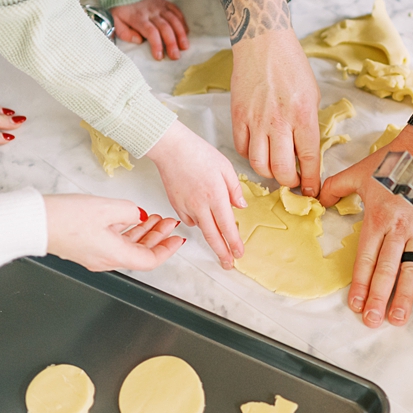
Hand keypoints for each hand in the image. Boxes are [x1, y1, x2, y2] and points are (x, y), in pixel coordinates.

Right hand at [43, 194, 183, 271]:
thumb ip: (131, 212)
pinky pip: (114, 242)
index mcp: (116, 255)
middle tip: (168, 222)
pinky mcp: (86, 247)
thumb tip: (139, 215)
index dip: (167, 250)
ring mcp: (95, 255)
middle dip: (158, 237)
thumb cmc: (66, 218)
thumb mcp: (107, 208)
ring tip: (153, 217)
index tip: (177, 238)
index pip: (151, 260)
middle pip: (141, 253)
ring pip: (128, 247)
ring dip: (143, 233)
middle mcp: (106, 260)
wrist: (35, 223)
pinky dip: (127, 231)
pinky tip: (131, 218)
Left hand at [111, 0, 189, 59]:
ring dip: (181, 34)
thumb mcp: (115, 20)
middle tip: (176, 56)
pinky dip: (183, 22)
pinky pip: (177, 11)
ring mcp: (160, 6)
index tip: (160, 56)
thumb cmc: (120, 7)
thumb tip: (139, 40)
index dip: (157, 45)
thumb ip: (125, 33)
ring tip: (185, 46)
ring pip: (174, 20)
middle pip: (165, 28)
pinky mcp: (165, 2)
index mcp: (138, 18)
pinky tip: (186, 32)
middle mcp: (151, 12)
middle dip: (172, 43)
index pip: (151, 32)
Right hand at [145, 120, 247, 268]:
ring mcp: (186, 206)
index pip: (227, 226)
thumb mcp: (225, 167)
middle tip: (227, 264)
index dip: (234, 243)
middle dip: (221, 253)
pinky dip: (197, 221)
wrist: (171, 148)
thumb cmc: (198, 153)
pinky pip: (188, 220)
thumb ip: (235, 189)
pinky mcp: (175, 205)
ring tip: (219, 244)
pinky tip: (202, 216)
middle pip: (212, 236)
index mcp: (215, 195)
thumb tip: (241, 206)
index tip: (239, 254)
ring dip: (211, 237)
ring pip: (201, 229)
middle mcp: (200, 205)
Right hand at [231, 30, 321, 195]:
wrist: (263, 43)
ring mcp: (255, 121)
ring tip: (276, 169)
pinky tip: (259, 151)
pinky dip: (250, 157)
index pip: (309, 160)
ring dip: (269, 173)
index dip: (311, 181)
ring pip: (259, 165)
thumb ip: (309, 126)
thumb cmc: (292, 66)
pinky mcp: (238, 116)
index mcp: (303, 116)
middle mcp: (279, 122)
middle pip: (281, 170)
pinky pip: (242, 149)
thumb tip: (306, 154)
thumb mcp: (312, 96)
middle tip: (293, 180)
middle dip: (289, 182)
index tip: (312, 190)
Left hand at [319, 125, 412, 326]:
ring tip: (397, 318)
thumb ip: (336, 187)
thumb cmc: (394, 160)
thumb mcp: (360, 171)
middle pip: (387, 269)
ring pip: (412, 269)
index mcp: (378, 217)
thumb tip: (317, 199)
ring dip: (404, 296)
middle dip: (379, 298)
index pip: (366, 257)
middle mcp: (400, 228)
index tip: (354, 303)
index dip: (360, 282)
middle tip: (372, 320)